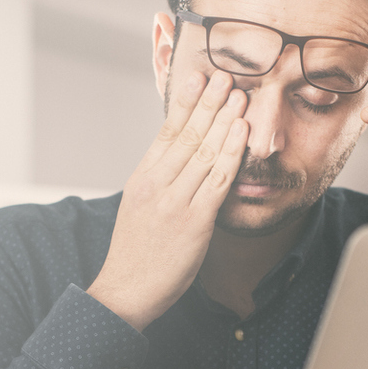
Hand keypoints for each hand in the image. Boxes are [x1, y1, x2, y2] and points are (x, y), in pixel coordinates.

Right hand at [88, 71, 248, 330]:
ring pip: (205, 152)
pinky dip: (232, 153)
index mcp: (142, 178)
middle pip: (188, 134)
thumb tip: (179, 160)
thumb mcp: (139, 208)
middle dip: (209, 103)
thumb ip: (159, 182)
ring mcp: (175, 202)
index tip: (198, 79)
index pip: (166, 131)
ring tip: (240, 96)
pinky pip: (218, 180)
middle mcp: (157, 184)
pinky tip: (242, 133)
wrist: (126, 291)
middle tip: (226, 77)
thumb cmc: (136, 254)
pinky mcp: (194, 221)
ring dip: (225, 121)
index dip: (185, 103)